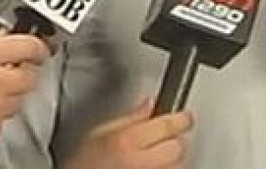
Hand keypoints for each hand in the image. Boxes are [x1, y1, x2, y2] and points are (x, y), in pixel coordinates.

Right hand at [64, 98, 193, 168]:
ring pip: (178, 165)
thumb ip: (129, 118)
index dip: (180, 118)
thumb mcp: (98, 135)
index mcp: (126, 141)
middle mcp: (141, 163)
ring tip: (151, 160)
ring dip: (170, 160)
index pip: (169, 124)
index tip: (184, 116)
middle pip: (177, 146)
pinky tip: (151, 168)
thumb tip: (151, 103)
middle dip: (172, 141)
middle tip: (160, 141)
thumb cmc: (81, 166)